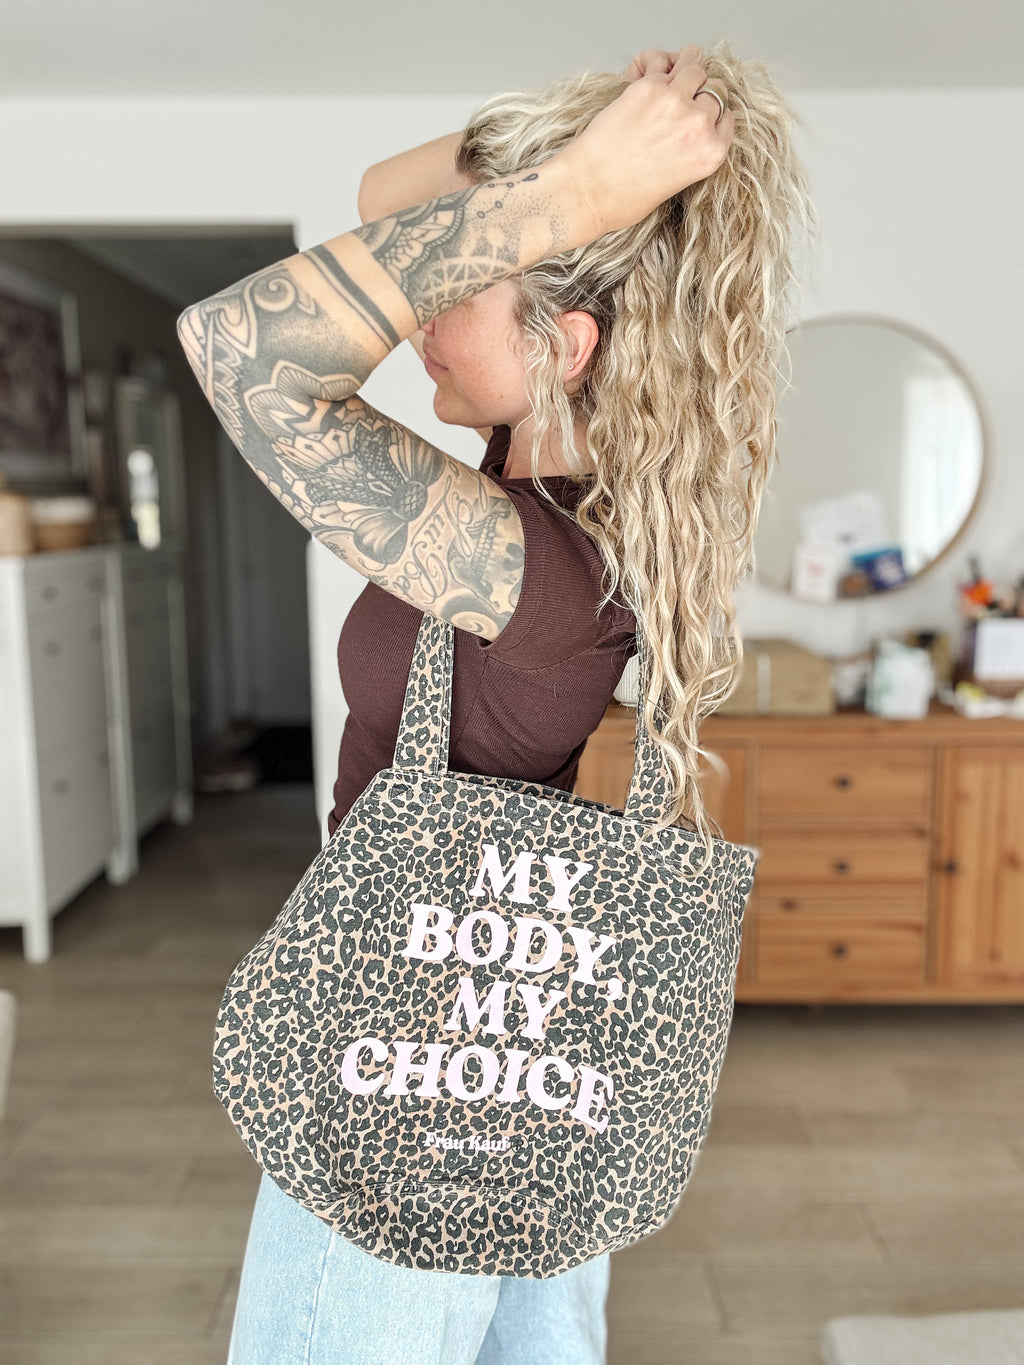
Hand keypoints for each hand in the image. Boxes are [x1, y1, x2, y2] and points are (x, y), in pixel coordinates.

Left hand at [563, 46, 733, 236]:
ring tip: (667, 83)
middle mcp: (699, 125)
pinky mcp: (648, 87)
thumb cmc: (625, 197)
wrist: (589, 191)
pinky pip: (661, 62)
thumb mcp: (676, 183)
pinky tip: (643, 74)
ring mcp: (675, 102)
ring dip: (682, 73)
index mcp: (711, 153)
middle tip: (679, 102)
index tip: (697, 115)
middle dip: (699, 94)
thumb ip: (692, 152)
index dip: (710, 115)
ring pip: (694, 67)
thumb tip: (690, 126)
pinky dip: (654, 65)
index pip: (726, 117)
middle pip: (714, 90)